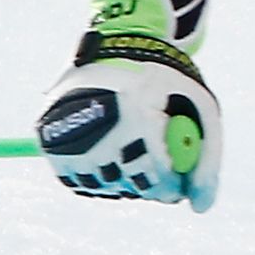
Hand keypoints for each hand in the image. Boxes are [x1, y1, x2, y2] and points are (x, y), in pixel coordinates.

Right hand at [37, 0, 220, 208]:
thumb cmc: (167, 82)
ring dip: (121, 180)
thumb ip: (207, 161)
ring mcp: (67, 133)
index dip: (172, 187)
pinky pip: (76, 181)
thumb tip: (200, 208)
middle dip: (147, 184)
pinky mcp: (47, 140)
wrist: (120, 46)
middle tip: (154, 168)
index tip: (177, 184)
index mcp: (135, 114)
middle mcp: (95, 125)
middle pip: (127, 185)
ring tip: (131, 149)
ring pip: (101, 186)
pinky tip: (109, 151)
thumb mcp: (200, 110)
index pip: (156, 176)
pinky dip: (96, 175)